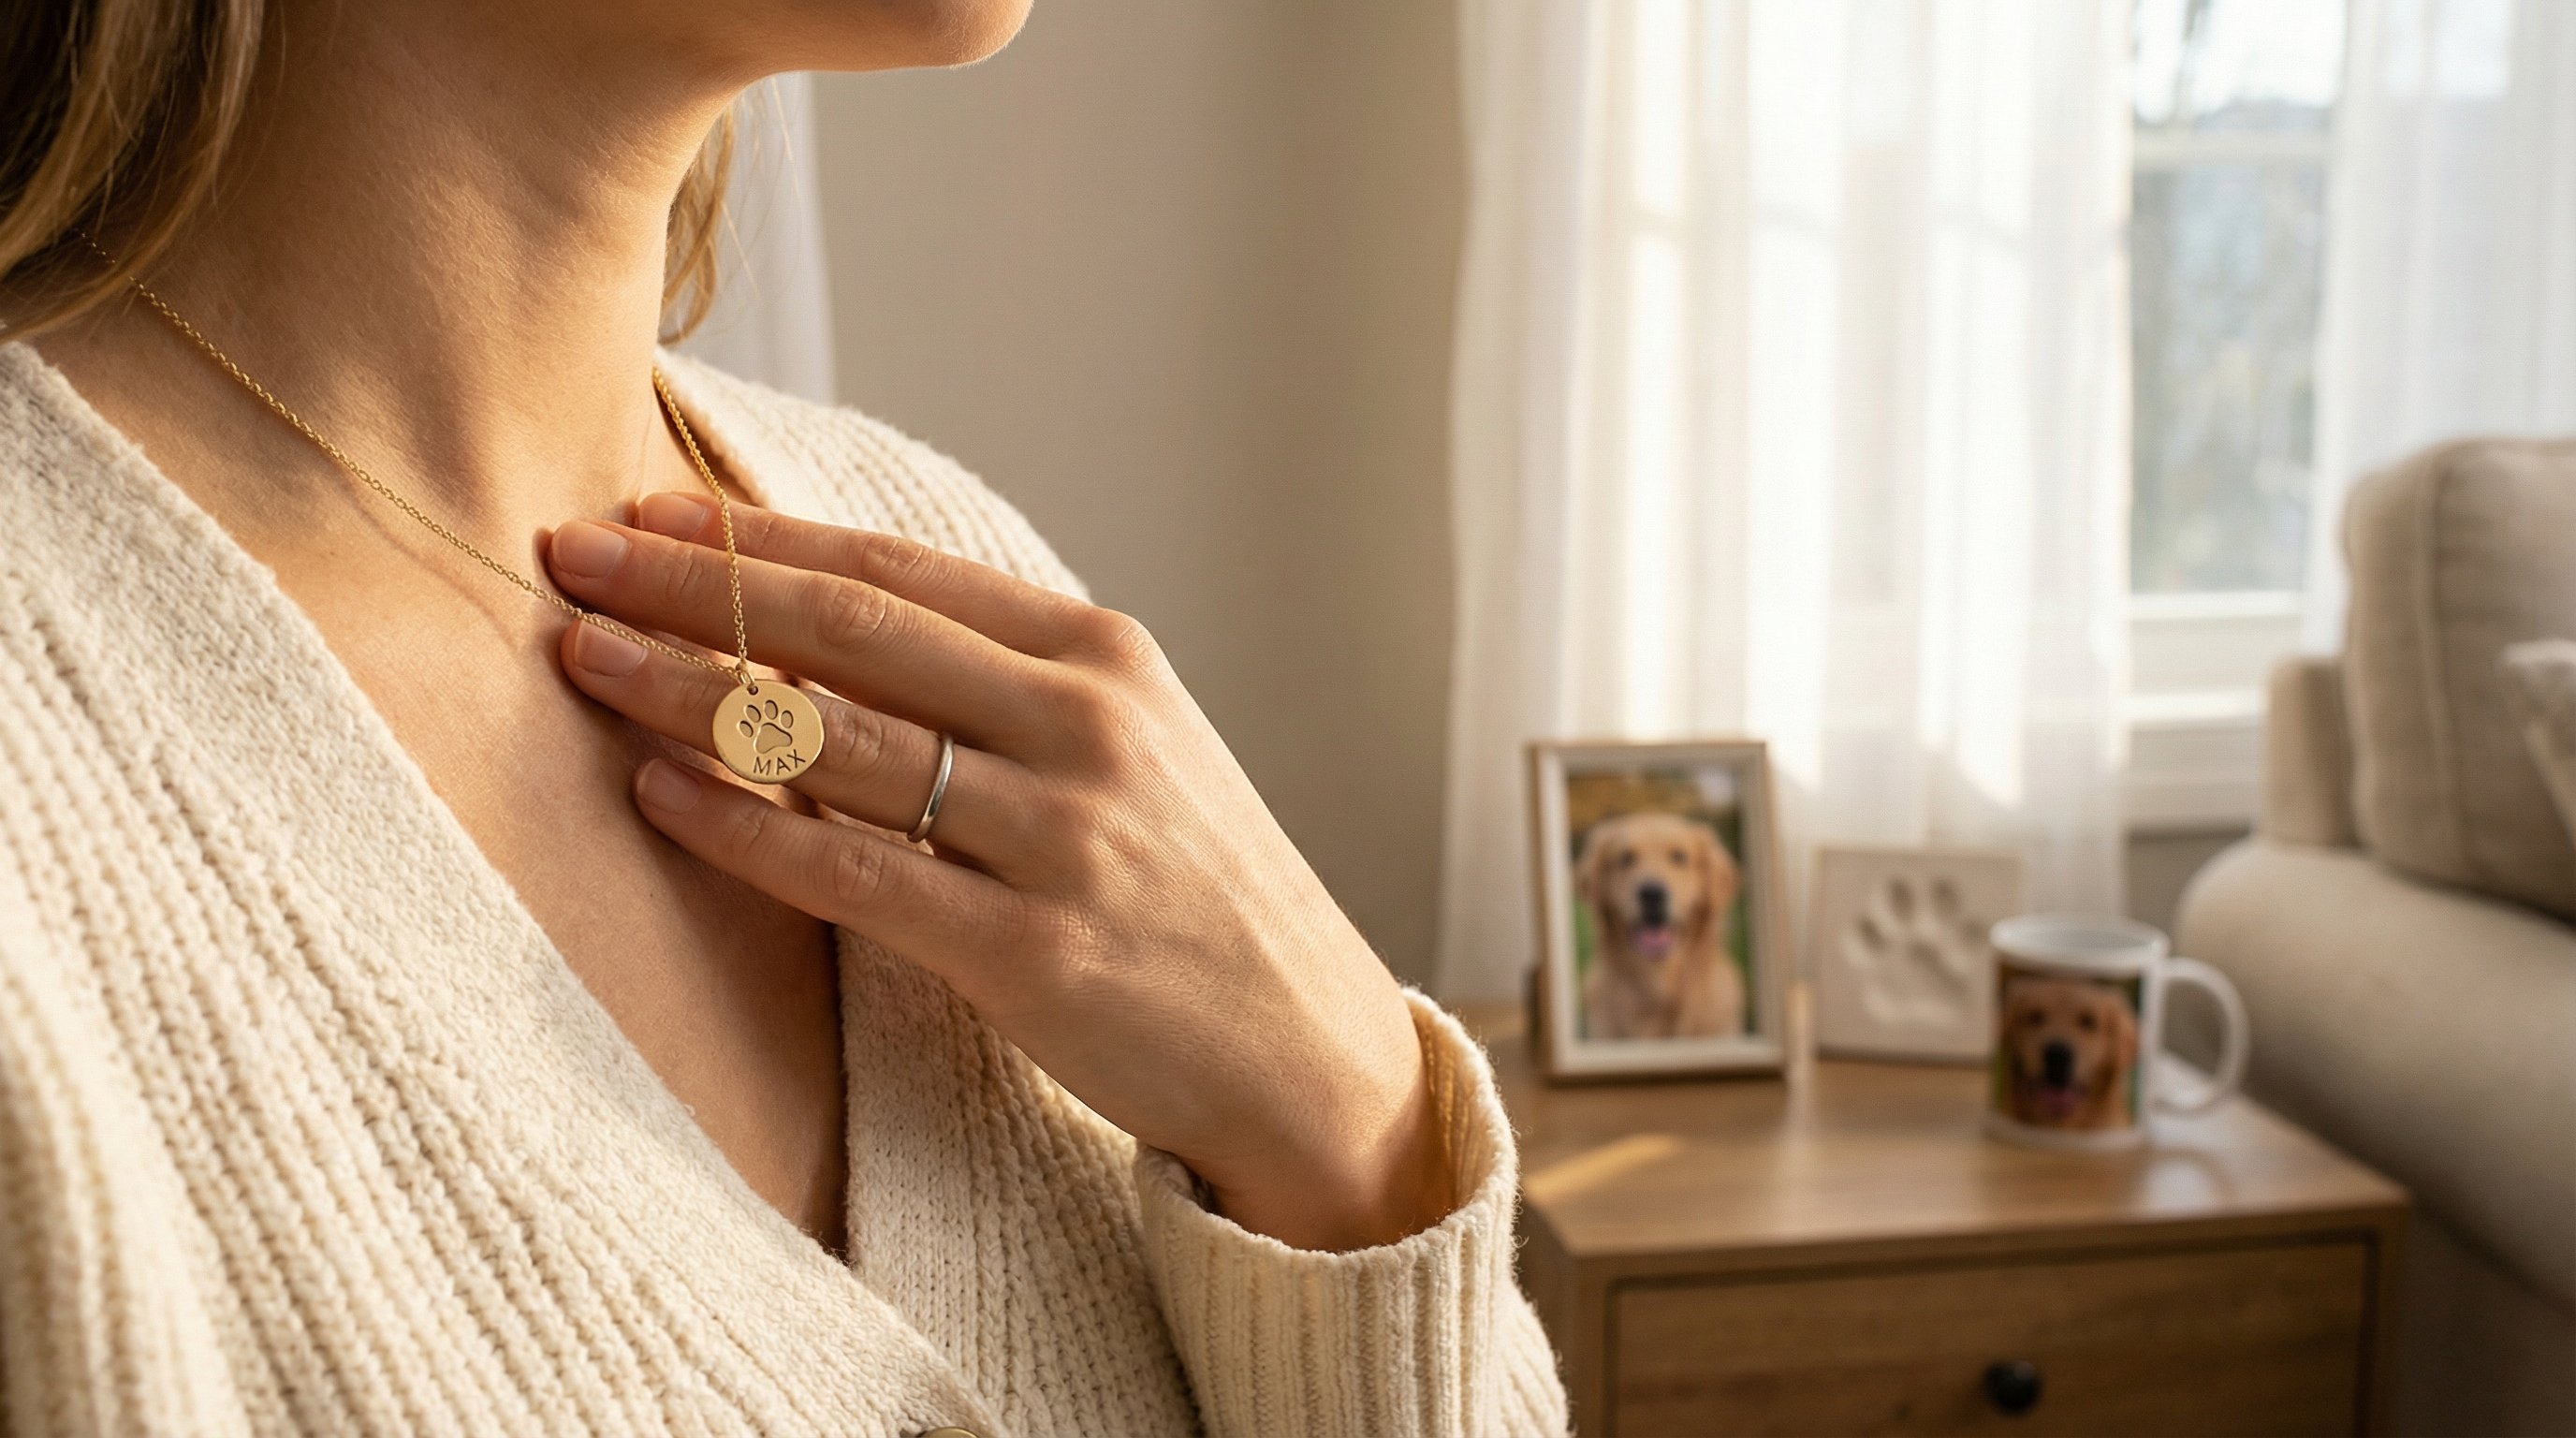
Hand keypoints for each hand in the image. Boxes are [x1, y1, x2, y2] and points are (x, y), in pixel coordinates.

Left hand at [544, 494, 1451, 1250]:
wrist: (1305, 1049)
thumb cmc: (1192, 892)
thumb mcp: (1127, 748)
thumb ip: (997, 685)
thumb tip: (817, 631)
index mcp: (1103, 655)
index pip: (897, 569)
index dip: (759, 536)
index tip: (646, 510)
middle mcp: (1085, 724)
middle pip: (850, 630)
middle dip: (694, 586)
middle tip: (569, 554)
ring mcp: (1062, 836)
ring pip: (836, 740)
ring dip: (690, 691)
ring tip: (583, 660)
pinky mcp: (1033, 952)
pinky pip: (854, 875)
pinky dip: (744, 830)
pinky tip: (658, 797)